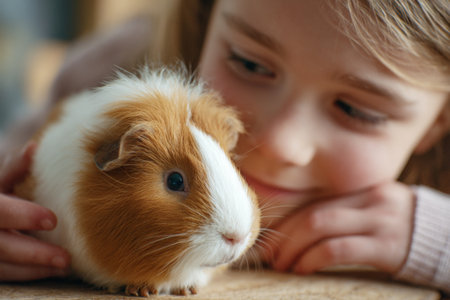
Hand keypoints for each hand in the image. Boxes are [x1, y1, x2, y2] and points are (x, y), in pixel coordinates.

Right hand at [0, 142, 70, 280]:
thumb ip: (14, 167)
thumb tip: (34, 149)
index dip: (22, 215)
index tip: (52, 220)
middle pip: (0, 247)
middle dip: (32, 253)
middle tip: (65, 257)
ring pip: (1, 267)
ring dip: (35, 269)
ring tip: (67, 266)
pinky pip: (5, 275)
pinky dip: (29, 274)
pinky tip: (55, 271)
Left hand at [261, 182, 414, 273]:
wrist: (444, 239)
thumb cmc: (399, 229)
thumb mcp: (373, 212)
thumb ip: (343, 214)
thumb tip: (299, 231)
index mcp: (361, 191)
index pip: (314, 204)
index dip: (287, 222)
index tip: (271, 239)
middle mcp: (368, 201)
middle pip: (313, 215)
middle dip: (285, 237)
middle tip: (270, 255)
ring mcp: (379, 221)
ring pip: (321, 228)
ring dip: (294, 249)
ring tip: (282, 265)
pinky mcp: (386, 246)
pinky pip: (339, 249)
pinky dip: (313, 258)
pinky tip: (303, 268)